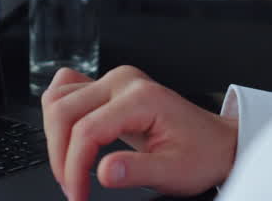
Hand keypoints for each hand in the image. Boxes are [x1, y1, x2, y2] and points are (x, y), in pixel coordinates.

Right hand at [41, 66, 238, 200]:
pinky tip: (67, 140)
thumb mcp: (176, 172)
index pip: (87, 130)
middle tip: (72, 189)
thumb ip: (138, 171)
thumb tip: (103, 173)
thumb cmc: (201, 153)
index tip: (77, 196)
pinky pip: (65, 91)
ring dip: (55, 138)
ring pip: (57, 100)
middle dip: (60, 156)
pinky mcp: (106, 87)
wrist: (216, 141)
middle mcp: (122, 81)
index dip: (74, 168)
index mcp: (140, 98)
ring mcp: (112, 81)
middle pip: (63, 112)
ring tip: (70, 169)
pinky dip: (58, 117)